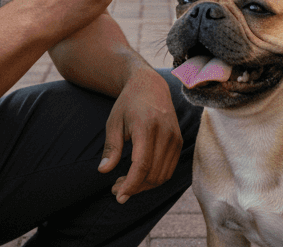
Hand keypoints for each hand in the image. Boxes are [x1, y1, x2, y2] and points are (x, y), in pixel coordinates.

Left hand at [97, 67, 181, 203]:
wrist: (150, 86)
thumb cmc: (128, 104)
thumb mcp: (114, 123)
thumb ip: (111, 147)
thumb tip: (103, 170)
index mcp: (147, 127)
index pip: (142, 165)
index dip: (131, 184)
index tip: (119, 195)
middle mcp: (165, 133)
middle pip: (153, 173)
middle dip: (135, 187)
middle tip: (116, 189)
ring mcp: (175, 138)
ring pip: (162, 175)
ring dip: (144, 185)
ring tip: (126, 183)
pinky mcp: (179, 142)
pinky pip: (169, 169)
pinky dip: (154, 178)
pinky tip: (139, 176)